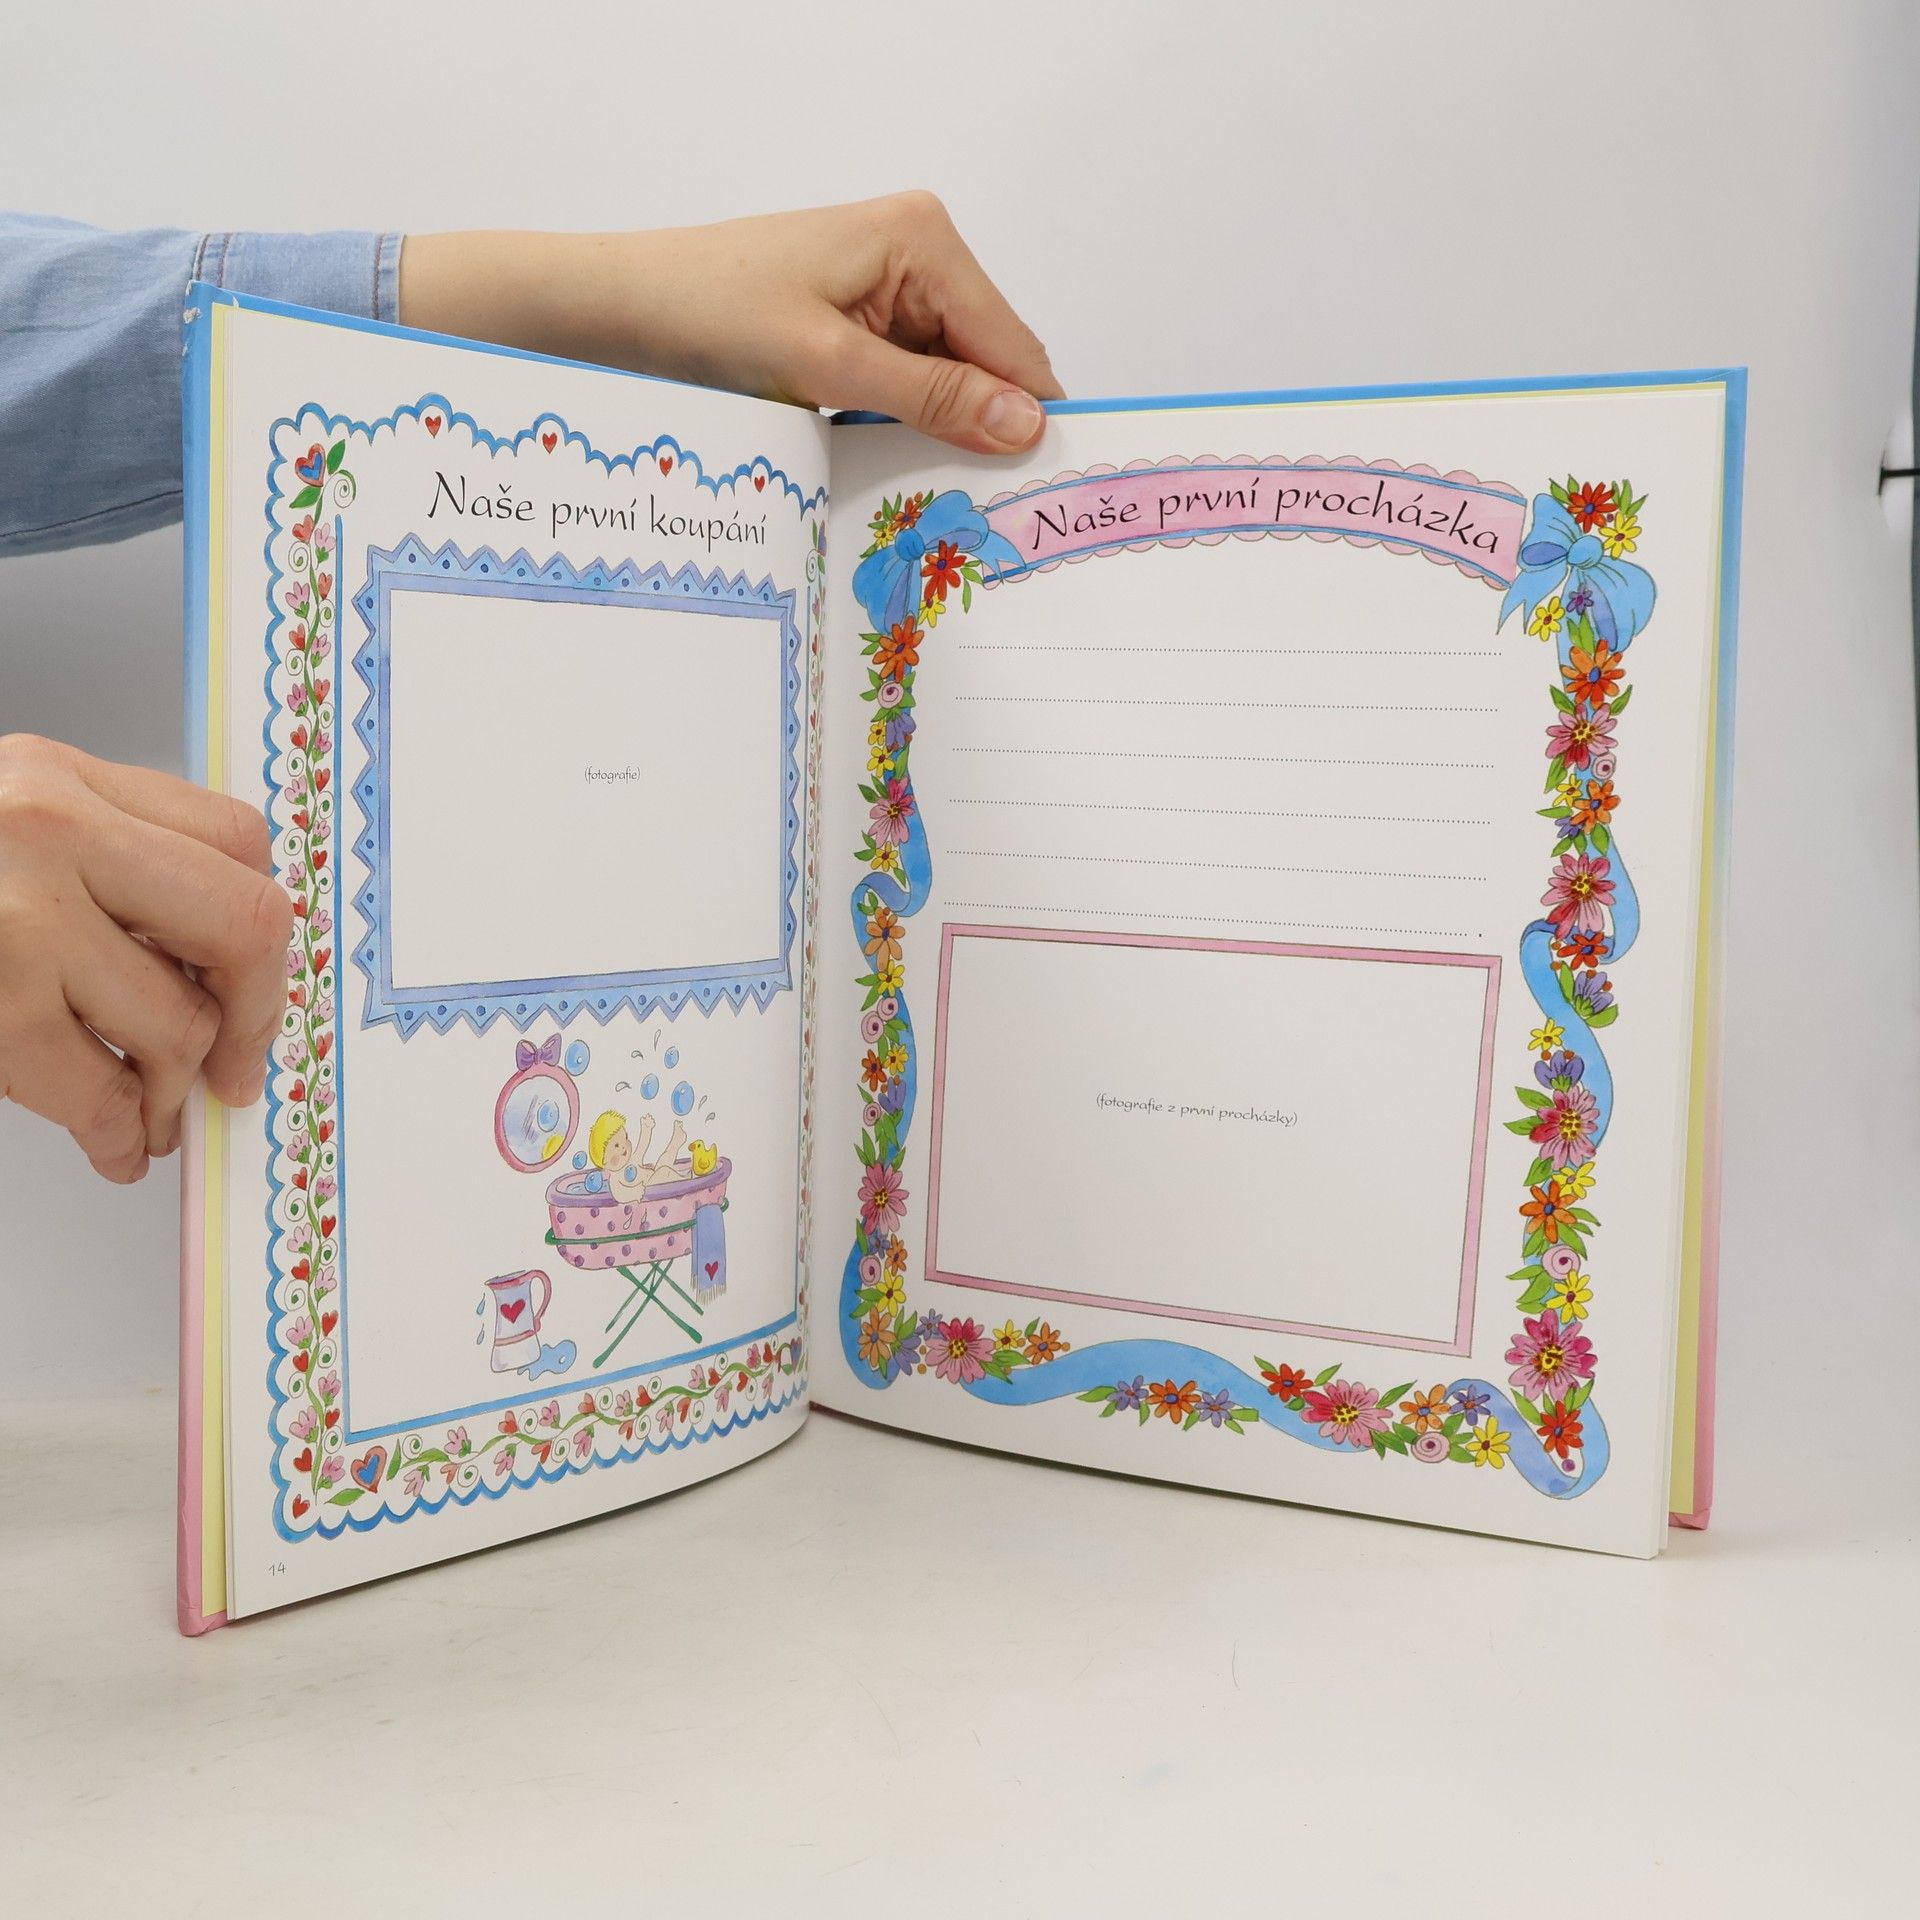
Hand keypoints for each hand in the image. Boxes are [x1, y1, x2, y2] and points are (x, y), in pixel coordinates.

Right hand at [0, 734, 293, 1181]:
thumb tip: (213, 956)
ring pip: (177, 1023)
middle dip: (256, 1011)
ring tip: (154, 1113)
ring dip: (172, 1089)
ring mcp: (15, 921)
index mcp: (57, 777)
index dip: (257, 924)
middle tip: (235, 1064)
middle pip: (244, 924)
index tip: (253, 977)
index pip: (237, 839)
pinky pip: (100, 1089)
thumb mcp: (0, 824)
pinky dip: (120, 1133)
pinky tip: (114, 1144)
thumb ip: (97, 859)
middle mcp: (47, 831)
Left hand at [401, 194, 1063, 454]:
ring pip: (948, 385)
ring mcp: (886, 291)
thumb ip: (932, 397)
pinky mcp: (855, 326)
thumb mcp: (828, 366)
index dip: (1029, 421)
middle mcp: (917, 254)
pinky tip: (887, 468)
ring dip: (937, 437)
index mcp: (924, 239)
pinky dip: (901, 429)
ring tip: (930, 495)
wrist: (614, 311)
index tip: (1040, 495)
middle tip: (980, 513)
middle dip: (982, 431)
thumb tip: (1026, 423)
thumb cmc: (705, 314)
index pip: (1013, 346)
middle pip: (987, 367)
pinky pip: (906, 388)